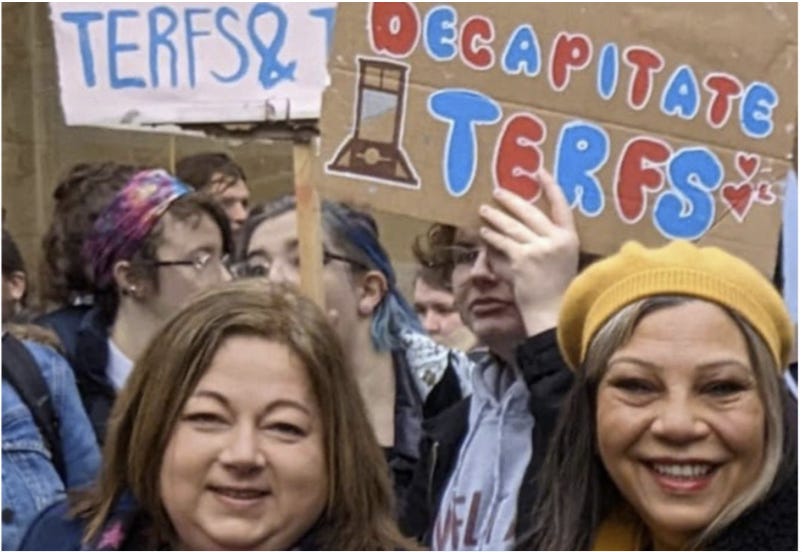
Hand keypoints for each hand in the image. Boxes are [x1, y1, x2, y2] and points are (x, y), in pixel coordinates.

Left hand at [478, 169, 579, 335]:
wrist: (552, 313)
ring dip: (496, 217)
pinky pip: (503, 244)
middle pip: (531, 212)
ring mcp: (539, 249)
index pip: (561, 206)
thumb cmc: (556, 290)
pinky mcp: (522, 259)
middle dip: (512, 200)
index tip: (539, 171)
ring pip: (512, 227)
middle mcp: (556, 240)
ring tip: (484, 210)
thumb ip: (549, 243)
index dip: (550, 187)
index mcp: (570, 239)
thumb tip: (523, 228)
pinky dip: (491, 237)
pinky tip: (483, 232)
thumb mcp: (563, 262)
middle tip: (497, 191)